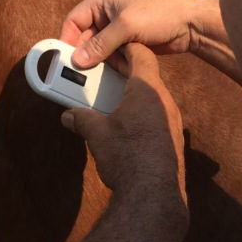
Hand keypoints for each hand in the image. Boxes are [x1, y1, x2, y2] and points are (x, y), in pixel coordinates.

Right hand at [60, 0, 219, 68]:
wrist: (193, 22)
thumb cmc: (161, 12)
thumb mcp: (126, 26)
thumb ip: (101, 43)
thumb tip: (79, 59)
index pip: (74, 19)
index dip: (67, 39)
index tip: (64, 59)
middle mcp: (108, 12)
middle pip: (86, 36)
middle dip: (84, 53)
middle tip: (79, 73)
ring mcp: (120, 28)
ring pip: (100, 48)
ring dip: (99, 61)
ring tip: (96, 75)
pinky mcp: (131, 41)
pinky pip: (114, 55)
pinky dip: (112, 64)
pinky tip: (112, 74)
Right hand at [60, 43, 185, 202]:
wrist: (153, 194)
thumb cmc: (127, 155)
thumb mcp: (97, 134)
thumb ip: (82, 119)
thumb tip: (68, 116)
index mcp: (147, 90)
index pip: (141, 55)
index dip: (126, 48)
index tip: (113, 47)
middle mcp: (165, 102)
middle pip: (147, 78)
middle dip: (126, 76)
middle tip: (107, 74)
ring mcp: (172, 123)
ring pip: (153, 101)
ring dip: (134, 99)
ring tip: (114, 105)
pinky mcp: (173, 142)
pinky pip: (157, 120)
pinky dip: (142, 118)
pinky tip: (127, 132)